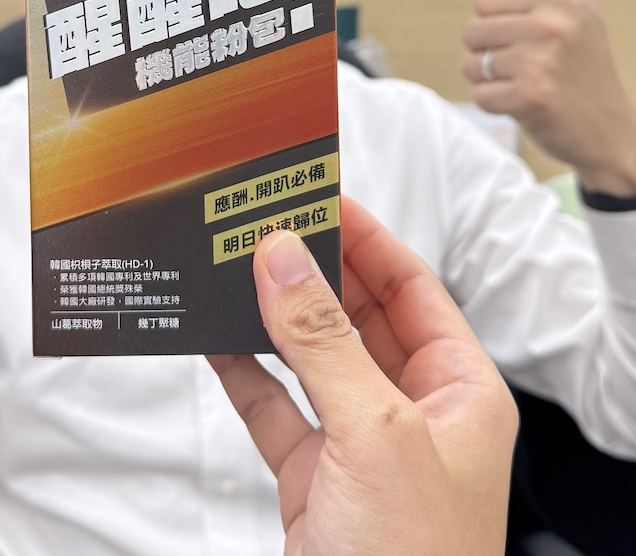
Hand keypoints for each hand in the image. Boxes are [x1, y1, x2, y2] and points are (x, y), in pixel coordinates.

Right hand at [208, 199, 516, 555]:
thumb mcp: (373, 433)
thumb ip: (322, 341)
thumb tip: (282, 257)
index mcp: (457, 391)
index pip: (410, 288)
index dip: (366, 238)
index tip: (319, 197)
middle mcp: (411, 410)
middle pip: (356, 315)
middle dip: (311, 271)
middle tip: (263, 225)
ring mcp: (358, 443)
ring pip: (310, 358)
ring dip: (272, 317)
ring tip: (233, 269)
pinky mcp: (312, 476)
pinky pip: (274, 407)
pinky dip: (244, 373)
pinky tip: (216, 339)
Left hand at [462, 0, 635, 194]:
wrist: (611, 131)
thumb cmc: (587, 68)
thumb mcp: (583, 10)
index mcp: (560, 0)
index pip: (484, 4)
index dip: (495, 27)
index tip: (526, 42)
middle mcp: (553, 25)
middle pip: (471, 33)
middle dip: (488, 55)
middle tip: (524, 69)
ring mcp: (542, 61)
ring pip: (472, 66)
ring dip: (490, 82)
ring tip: (524, 86)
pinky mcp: (531, 96)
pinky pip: (480, 95)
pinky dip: (495, 105)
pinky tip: (524, 107)